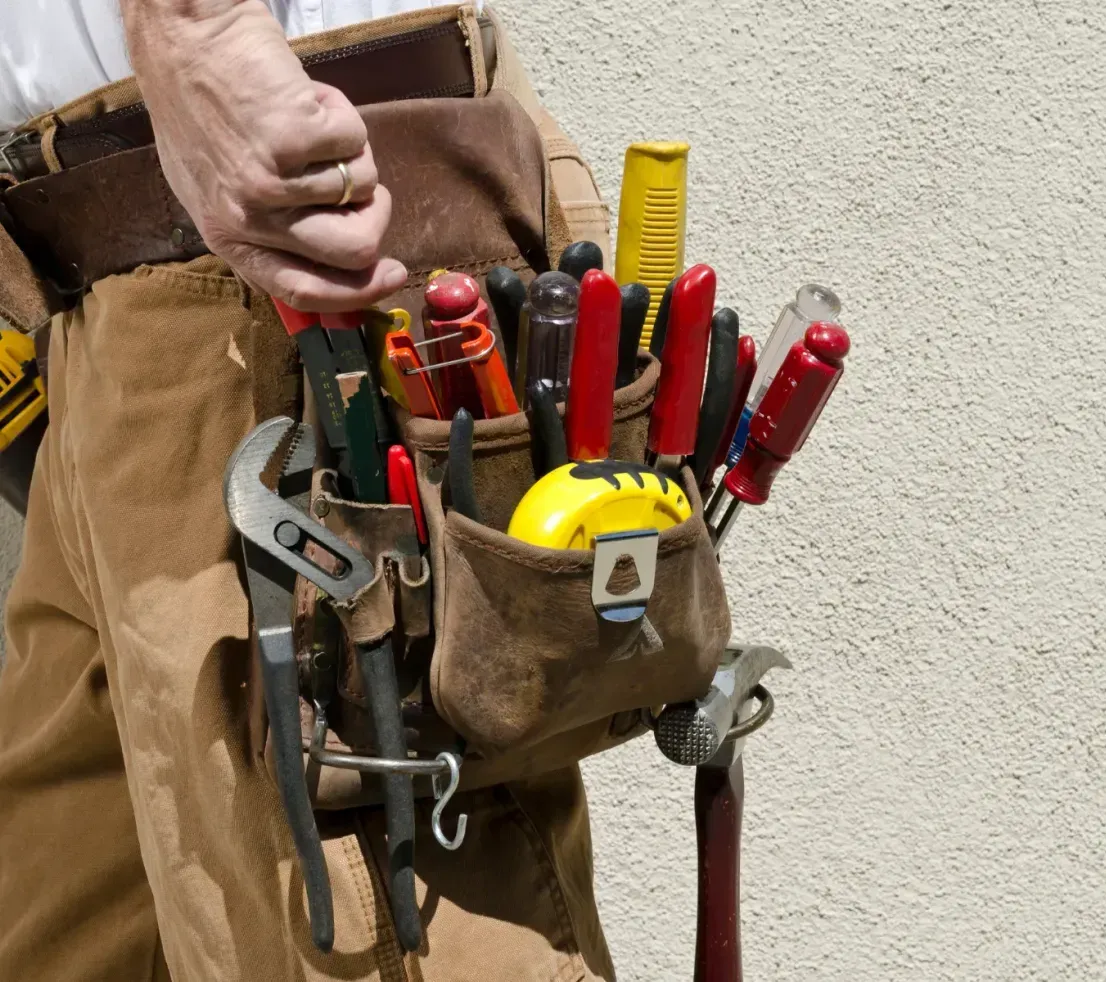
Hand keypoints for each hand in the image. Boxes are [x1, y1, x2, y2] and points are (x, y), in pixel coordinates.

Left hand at [124, 0, 405, 311]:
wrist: (186, 36)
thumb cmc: (202, 105)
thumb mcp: (218, 188)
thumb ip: (269, 233)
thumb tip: (337, 264)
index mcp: (228, 238)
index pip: (303, 289)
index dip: (358, 291)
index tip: (393, 275)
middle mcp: (250, 219)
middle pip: (354, 250)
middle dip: (376, 216)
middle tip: (368, 188)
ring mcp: (272, 180)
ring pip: (363, 187)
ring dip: (350, 150)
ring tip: (307, 122)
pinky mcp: (295, 138)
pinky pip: (357, 141)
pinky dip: (343, 114)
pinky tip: (307, 99)